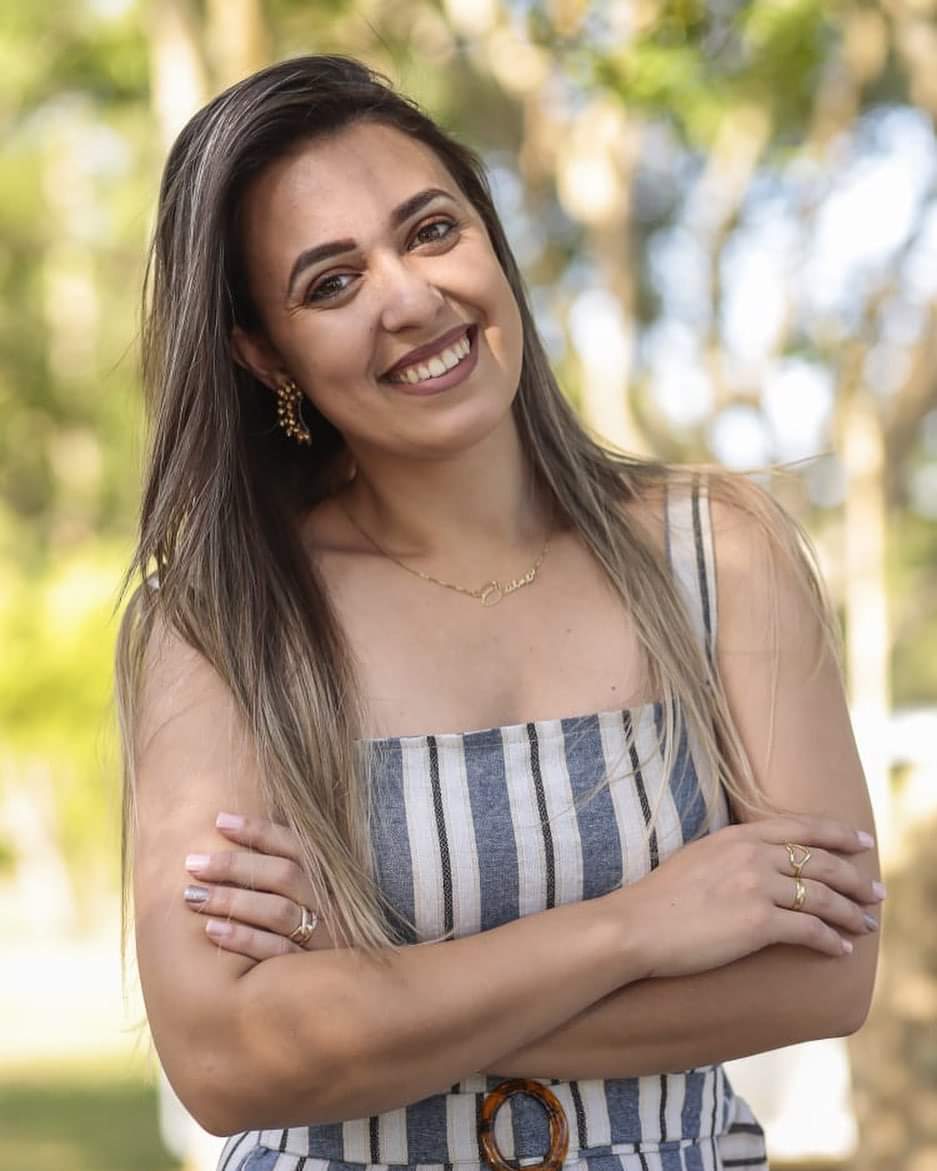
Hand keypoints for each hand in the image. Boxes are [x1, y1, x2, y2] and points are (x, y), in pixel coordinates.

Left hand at [183, 812, 339, 959]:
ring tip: (191, 896)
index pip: (294, 846)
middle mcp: (330, 905)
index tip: (219, 820)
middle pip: (283, 875)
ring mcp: (323, 938)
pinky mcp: (309, 971)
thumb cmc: (319, 938)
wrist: (359, 994)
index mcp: (329, 881)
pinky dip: (244, 939)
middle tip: (192, 863)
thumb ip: (284, 876)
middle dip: (235, 865)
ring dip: (232, 900)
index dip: (258, 830)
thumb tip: (234, 838)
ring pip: (278, 911)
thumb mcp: (314, 901)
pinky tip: (212, 930)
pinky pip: (276, 951)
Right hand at [616, 815, 883, 979]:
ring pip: (821, 896)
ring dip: (851, 912)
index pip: (800, 827)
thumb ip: (730, 853)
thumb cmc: (658, 899)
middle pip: (820, 861)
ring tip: (866, 923)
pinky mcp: (758, 922)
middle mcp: (751, 854)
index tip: (862, 841)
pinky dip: (832, 940)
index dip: (838, 833)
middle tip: (876, 892)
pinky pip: (809, 929)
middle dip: (855, 878)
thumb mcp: (696, 857)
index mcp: (736, 835)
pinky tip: (842, 948)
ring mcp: (756, 886)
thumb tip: (758, 861)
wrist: (635, 926)